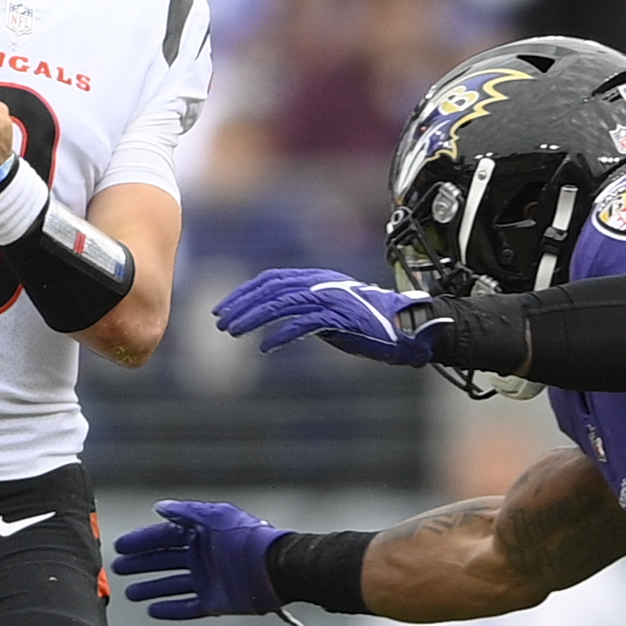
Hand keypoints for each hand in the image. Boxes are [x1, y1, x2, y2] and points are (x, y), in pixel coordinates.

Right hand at [116, 498, 287, 621]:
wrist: (274, 567)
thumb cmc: (246, 538)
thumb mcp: (214, 516)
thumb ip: (185, 512)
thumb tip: (160, 508)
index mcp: (201, 534)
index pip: (165, 537)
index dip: (143, 541)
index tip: (122, 547)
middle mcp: (202, 556)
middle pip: (164, 561)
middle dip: (142, 564)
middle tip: (119, 568)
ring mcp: (207, 580)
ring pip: (172, 585)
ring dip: (151, 588)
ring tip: (131, 593)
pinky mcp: (215, 601)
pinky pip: (187, 606)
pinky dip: (171, 609)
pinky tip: (153, 610)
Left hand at [208, 265, 448, 367]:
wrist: (405, 327)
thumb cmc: (369, 322)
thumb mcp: (331, 312)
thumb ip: (307, 311)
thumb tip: (280, 322)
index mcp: (317, 278)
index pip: (272, 279)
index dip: (245, 292)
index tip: (224, 308)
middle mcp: (321, 283)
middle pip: (272, 289)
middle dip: (242, 304)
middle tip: (220, 321)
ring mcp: (331, 299)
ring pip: (282, 303)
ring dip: (254, 317)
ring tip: (233, 332)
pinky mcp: (341, 318)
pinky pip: (305, 323)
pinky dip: (283, 333)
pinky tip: (266, 346)